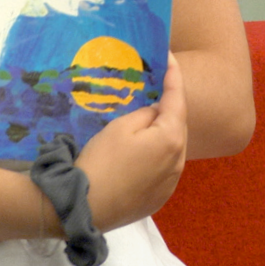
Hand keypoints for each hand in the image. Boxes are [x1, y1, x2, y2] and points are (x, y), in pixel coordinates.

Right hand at [76, 55, 187, 230]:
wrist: (85, 207)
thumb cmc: (102, 161)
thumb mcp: (120, 127)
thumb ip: (145, 114)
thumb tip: (156, 113)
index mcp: (171, 139)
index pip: (177, 100)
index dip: (174, 76)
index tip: (170, 58)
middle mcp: (179, 161)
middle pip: (177, 126)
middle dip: (169, 107)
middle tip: (156, 89)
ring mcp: (171, 183)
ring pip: (172, 149)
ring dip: (163, 133)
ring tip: (149, 120)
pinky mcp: (160, 198)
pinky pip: (165, 169)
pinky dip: (158, 156)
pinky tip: (143, 153)